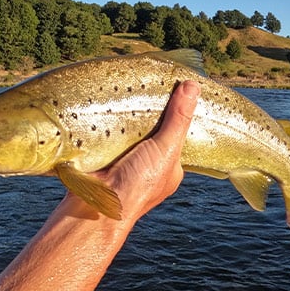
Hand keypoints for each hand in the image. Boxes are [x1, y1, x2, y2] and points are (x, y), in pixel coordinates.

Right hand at [86, 79, 200, 222]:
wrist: (97, 206)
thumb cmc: (138, 186)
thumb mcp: (166, 149)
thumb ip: (178, 120)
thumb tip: (192, 86)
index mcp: (168, 167)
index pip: (177, 134)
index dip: (176, 112)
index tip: (174, 87)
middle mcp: (146, 164)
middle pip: (151, 129)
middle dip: (149, 111)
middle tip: (147, 84)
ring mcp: (122, 159)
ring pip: (128, 129)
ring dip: (126, 114)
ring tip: (126, 87)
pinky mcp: (101, 154)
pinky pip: (106, 131)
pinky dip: (106, 119)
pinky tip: (106, 103)